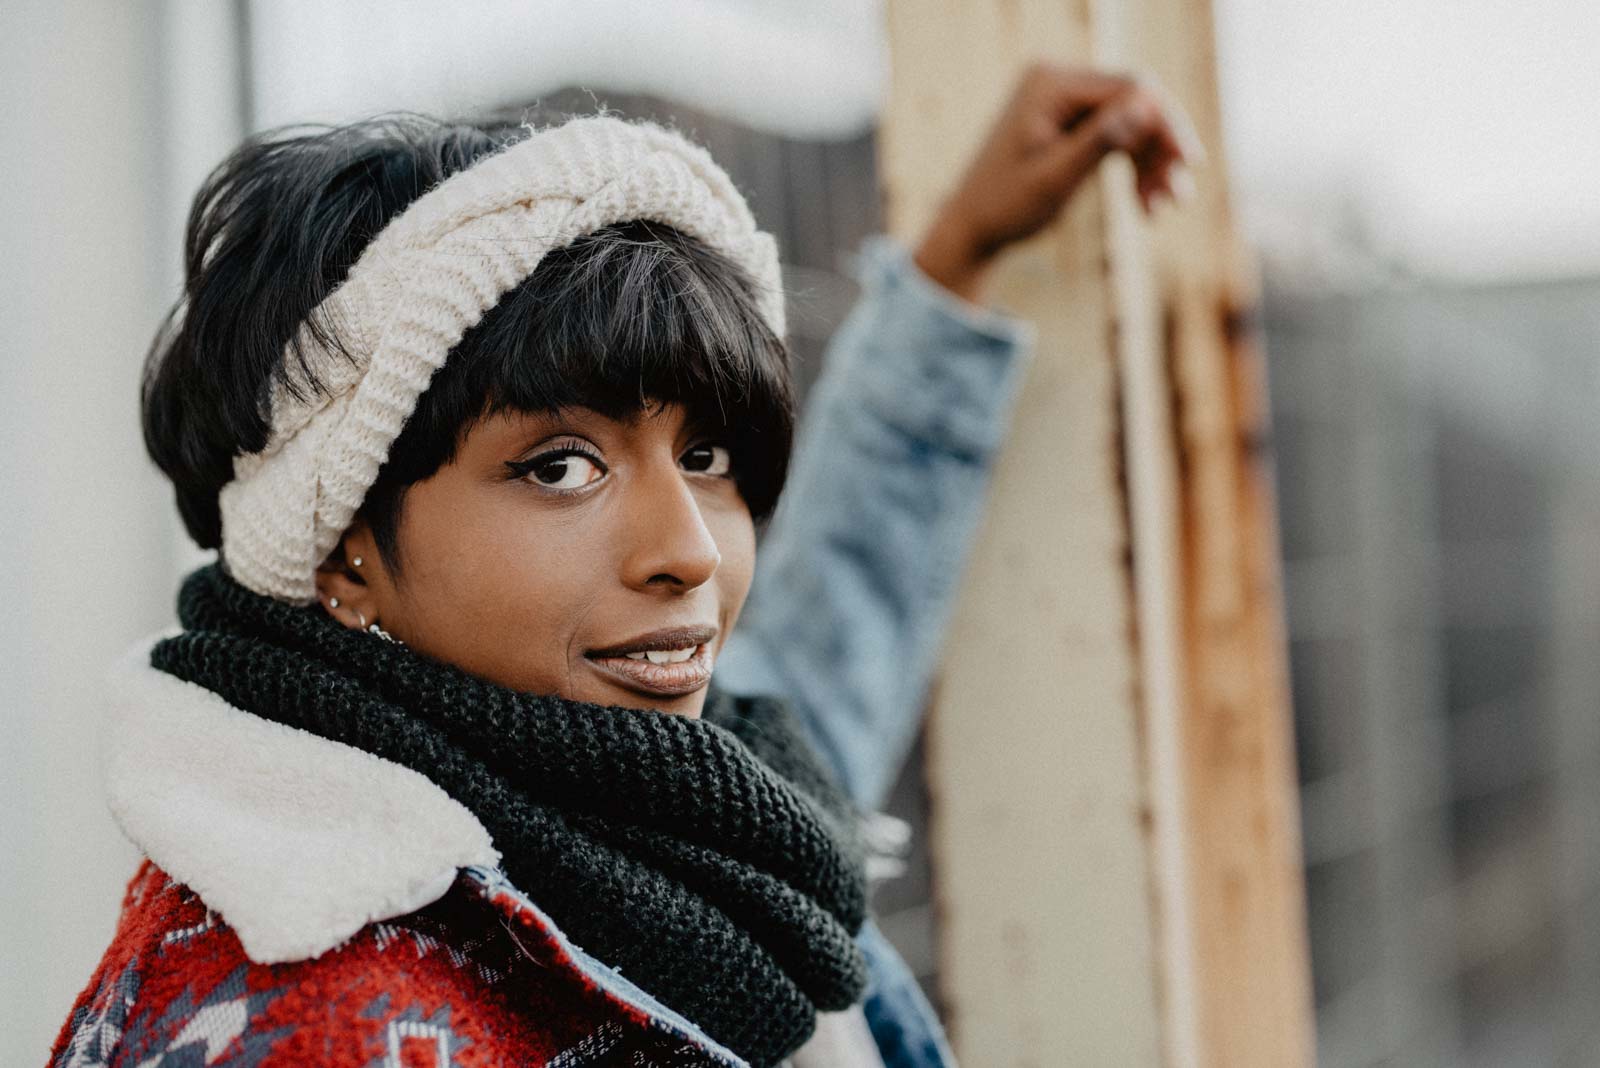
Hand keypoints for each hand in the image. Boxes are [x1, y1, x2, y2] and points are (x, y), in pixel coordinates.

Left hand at [913, 64, 1204, 302]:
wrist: (971, 229)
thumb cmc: (1005, 206)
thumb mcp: (1055, 179)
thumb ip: (1100, 141)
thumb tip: (1146, 107)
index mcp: (1049, 83)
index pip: (1130, 88)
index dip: (1165, 124)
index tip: (1188, 165)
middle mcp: (1055, 80)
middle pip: (1134, 102)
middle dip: (1160, 149)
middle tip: (1179, 197)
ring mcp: (1060, 99)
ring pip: (1129, 121)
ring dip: (1150, 162)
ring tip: (1162, 208)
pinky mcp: (1065, 121)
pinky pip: (1113, 133)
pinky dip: (1132, 165)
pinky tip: (1146, 203)